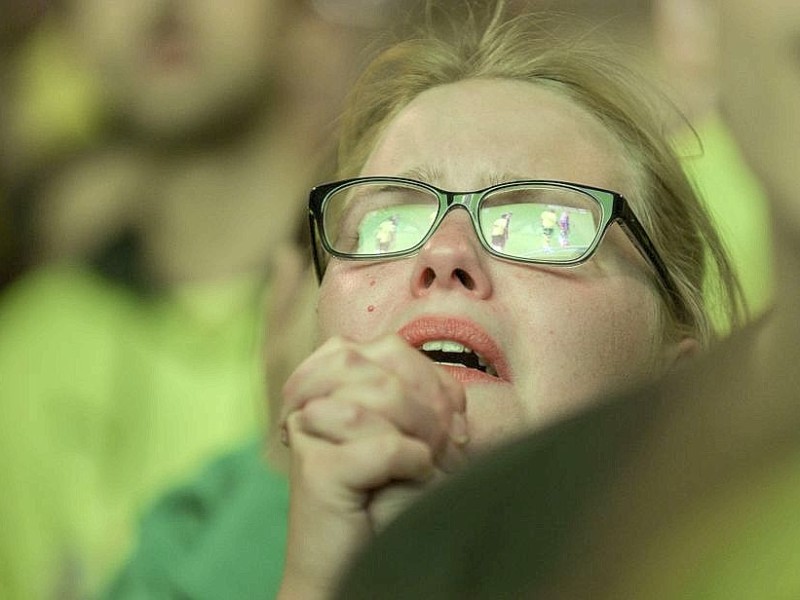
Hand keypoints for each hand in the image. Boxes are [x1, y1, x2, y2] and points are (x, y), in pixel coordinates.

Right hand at [276, 334, 467, 598]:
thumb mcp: (411, 437)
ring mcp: (310, 430)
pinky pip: (384, 446)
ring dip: (425, 429)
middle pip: (384, 359)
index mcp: (331, 381)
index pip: (391, 347)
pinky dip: (413, 460)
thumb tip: (455, 390)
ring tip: (428, 461)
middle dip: (431, 400)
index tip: (449, 419)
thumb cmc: (386, 500)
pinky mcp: (316, 470)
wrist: (351, 567)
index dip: (432, 377)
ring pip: (383, 394)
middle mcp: (314, 398)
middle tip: (440, 444)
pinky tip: (413, 477)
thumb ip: (424, 400)